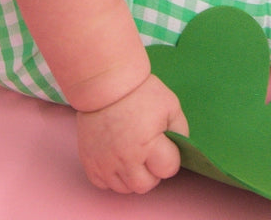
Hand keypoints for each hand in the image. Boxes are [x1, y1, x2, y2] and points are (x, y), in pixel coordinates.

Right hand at [76, 73, 188, 193]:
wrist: (104, 82)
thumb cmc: (139, 91)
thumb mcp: (170, 105)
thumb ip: (180, 131)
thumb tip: (181, 149)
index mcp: (148, 144)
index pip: (168, 170)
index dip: (169, 156)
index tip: (163, 143)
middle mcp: (125, 159)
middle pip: (145, 185)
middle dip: (151, 171)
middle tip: (147, 151)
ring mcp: (105, 163)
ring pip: (124, 188)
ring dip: (131, 174)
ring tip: (131, 152)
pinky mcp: (89, 162)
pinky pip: (103, 183)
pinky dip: (110, 175)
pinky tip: (115, 157)